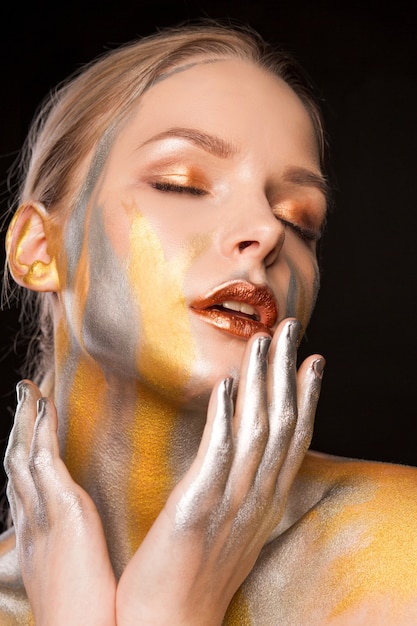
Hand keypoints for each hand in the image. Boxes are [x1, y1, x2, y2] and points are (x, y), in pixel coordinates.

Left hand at [4, 318, 323, 624]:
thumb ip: (243, 484)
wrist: (168, 624)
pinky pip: (216, 459)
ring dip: (261, 384)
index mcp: (265, 499)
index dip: (306, 396)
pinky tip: (226, 387)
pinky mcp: (195, 512)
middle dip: (287, 372)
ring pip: (257, 433)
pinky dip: (225, 420)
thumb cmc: (194, 570)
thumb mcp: (232, 523)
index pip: (295, 438)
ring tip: (262, 342)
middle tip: (290, 327)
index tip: (312, 357)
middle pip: (281, 424)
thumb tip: (247, 447)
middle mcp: (257, 498)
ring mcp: (230, 505)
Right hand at [4, 380, 116, 625]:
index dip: (25, 453)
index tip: (33, 427)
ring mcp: (41, 515)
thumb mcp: (77, 581)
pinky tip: (43, 404)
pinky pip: (43, 458)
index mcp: (37, 538)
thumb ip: (78, 554)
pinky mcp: (60, 511)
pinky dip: (41, 428)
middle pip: (17, 464)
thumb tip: (85, 542)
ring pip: (24, 455)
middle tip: (26, 396)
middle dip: (19, 429)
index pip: (26, 485)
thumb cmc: (88, 616)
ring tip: (30, 389)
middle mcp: (31, 522)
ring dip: (25, 420)